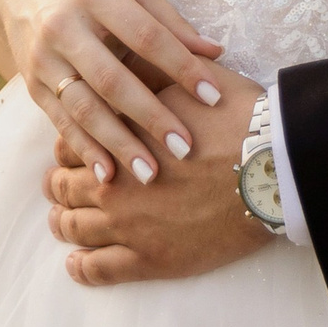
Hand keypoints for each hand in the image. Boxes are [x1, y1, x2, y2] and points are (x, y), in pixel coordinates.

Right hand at [0, 0, 226, 186]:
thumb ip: (168, 19)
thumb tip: (214, 53)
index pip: (147, 36)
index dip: (181, 67)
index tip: (214, 97)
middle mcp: (63, 25)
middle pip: (111, 78)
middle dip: (150, 116)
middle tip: (185, 148)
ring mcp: (43, 57)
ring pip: (83, 107)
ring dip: (117, 144)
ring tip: (150, 175)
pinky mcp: (32, 82)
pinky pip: (61, 121)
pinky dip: (85, 149)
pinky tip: (109, 176)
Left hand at [44, 68, 269, 283]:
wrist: (270, 169)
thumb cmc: (235, 121)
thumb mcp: (186, 80)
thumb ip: (151, 73)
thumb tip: (132, 56)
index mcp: (117, 138)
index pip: (72, 139)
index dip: (70, 142)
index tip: (70, 146)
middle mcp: (112, 183)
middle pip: (65, 184)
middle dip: (58, 182)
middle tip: (57, 183)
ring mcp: (127, 226)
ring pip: (74, 228)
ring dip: (62, 222)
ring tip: (60, 221)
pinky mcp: (149, 260)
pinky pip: (100, 270)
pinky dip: (81, 267)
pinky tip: (76, 263)